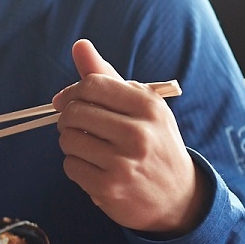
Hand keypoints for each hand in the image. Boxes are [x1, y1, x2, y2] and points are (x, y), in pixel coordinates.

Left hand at [52, 39, 205, 234]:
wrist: (178, 197)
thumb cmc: (155, 144)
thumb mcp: (142, 108)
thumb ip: (108, 77)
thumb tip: (80, 46)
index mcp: (148, 106)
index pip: (92, 85)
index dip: (71, 92)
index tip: (66, 101)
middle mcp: (138, 133)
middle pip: (75, 111)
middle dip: (67, 118)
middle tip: (77, 126)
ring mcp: (123, 162)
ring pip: (68, 139)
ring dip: (71, 142)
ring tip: (89, 148)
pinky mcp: (109, 187)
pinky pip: (70, 166)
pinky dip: (76, 166)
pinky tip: (94, 168)